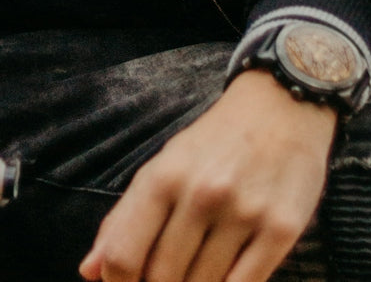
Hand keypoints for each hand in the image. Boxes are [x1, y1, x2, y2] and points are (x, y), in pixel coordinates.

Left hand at [80, 70, 336, 281]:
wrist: (280, 106)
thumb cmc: (214, 143)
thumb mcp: (164, 166)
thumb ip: (124, 219)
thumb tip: (89, 272)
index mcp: (163, 176)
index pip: (123, 254)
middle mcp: (200, 193)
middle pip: (162, 278)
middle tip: (164, 279)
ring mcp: (243, 212)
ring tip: (195, 274)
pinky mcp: (281, 230)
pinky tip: (224, 280)